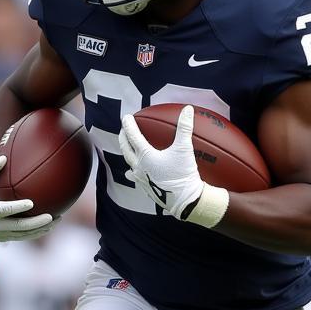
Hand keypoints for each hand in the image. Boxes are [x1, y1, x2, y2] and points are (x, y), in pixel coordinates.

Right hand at [0, 158, 54, 241]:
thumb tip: (3, 158)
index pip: (4, 210)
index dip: (17, 208)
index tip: (31, 202)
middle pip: (18, 227)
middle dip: (36, 223)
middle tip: (51, 216)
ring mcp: (1, 234)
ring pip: (24, 234)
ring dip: (41, 228)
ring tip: (58, 220)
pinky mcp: (6, 238)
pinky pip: (24, 236)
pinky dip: (37, 232)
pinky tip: (51, 225)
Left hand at [119, 105, 204, 219]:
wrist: (184, 200)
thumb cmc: (183, 174)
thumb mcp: (184, 148)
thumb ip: (184, 127)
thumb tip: (187, 109)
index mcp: (146, 156)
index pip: (133, 136)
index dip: (129, 125)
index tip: (126, 117)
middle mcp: (139, 167)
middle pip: (126, 150)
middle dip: (123, 139)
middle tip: (122, 131)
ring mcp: (142, 179)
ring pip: (129, 164)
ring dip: (127, 155)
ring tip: (127, 151)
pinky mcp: (146, 189)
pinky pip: (136, 178)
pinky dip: (134, 172)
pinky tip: (134, 173)